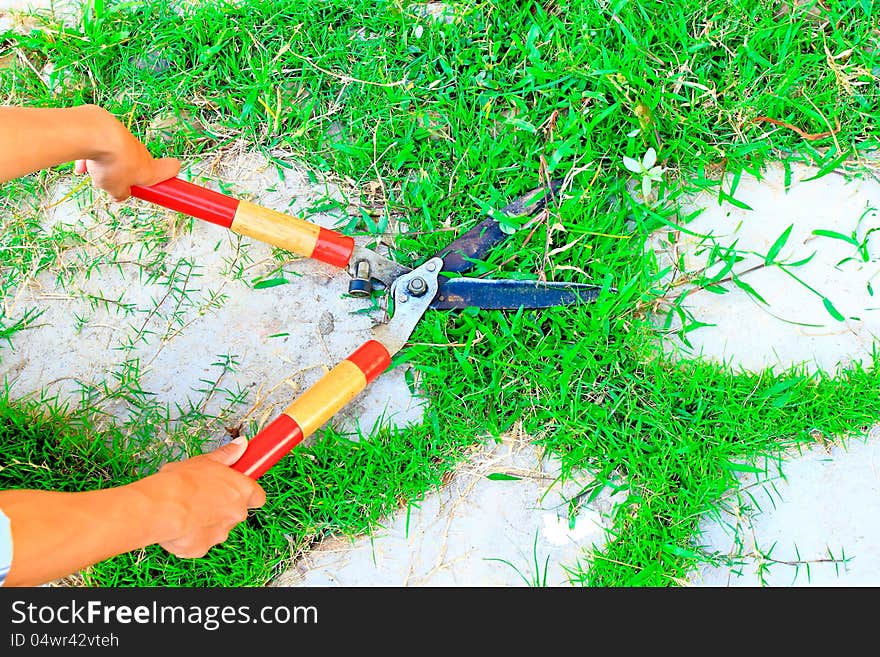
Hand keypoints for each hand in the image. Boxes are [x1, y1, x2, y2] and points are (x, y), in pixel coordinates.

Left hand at [75, 106, 179, 200]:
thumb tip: (120, 195)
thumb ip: (120, 193)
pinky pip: (102, 145)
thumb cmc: (111, 162)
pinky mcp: (108, 128)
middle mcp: (141, 152)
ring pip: (118, 154)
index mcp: (150, 168)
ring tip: (92, 173)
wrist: (94, 133)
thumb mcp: (116, 189)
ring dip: (107, 164)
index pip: (172, 168)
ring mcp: (125, 138)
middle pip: (139, 163)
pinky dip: (93, 155)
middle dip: (126, 173)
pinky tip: (80, 166)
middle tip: (113, 182)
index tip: (161, 183)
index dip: (169, 174)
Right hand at [148, 438, 265, 558]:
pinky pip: (199, 541)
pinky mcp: (202, 548)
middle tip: (203, 496)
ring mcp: (221, 533)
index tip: (236, 488)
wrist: (162, 507)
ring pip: (218, 528)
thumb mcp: (205, 460)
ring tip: (185, 508)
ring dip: (206, 521)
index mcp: (242, 491)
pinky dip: (191, 535)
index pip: (258, 496)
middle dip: (222, 507)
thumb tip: (241, 444)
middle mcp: (237, 514)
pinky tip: (177, 523)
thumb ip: (226, 455)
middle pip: (236, 512)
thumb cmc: (182, 482)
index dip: (247, 494)